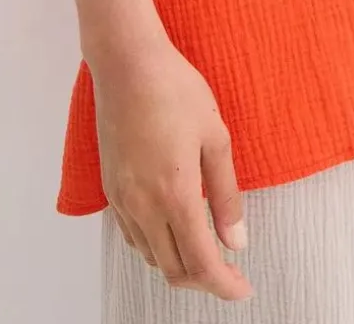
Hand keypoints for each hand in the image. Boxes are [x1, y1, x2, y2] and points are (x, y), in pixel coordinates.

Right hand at [93, 36, 253, 299]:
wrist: (128, 64)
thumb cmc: (175, 90)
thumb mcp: (216, 137)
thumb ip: (227, 195)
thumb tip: (237, 240)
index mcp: (176, 194)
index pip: (201, 261)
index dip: (224, 284)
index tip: (243, 289)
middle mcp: (144, 205)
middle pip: (174, 268)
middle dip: (204, 279)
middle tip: (231, 271)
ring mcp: (123, 199)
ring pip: (150, 256)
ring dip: (178, 264)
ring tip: (206, 251)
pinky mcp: (110, 188)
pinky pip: (132, 236)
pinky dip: (155, 246)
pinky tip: (173, 230)